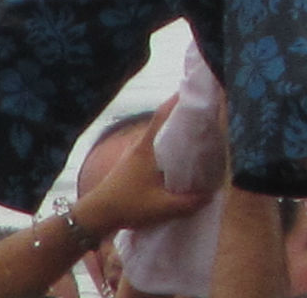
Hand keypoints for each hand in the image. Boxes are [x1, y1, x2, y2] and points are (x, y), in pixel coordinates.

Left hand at [76, 100, 214, 236]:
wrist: (95, 216)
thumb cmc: (127, 206)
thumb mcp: (161, 207)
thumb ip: (188, 202)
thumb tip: (210, 194)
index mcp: (147, 148)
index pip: (162, 115)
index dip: (178, 99)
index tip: (194, 89)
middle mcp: (139, 145)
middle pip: (162, 121)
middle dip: (182, 114)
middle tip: (204, 112)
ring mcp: (133, 154)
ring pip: (157, 135)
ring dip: (173, 131)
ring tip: (195, 135)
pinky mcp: (130, 164)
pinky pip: (153, 146)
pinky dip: (166, 145)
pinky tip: (176, 158)